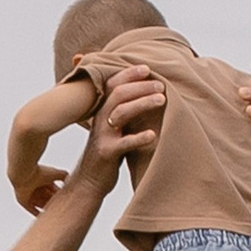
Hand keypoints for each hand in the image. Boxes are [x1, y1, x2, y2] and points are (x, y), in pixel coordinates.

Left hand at [10, 163, 68, 212]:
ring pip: (40, 205)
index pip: (53, 190)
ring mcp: (29, 195)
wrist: (24, 175)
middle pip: (47, 198)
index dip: (59, 195)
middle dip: (54, 203)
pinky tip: (44, 219)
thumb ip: (64, 176)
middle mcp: (36, 187)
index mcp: (42, 180)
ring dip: (47, 209)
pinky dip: (38, 214)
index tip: (67, 200)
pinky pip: (31, 210)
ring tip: (56, 215)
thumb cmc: (38, 172)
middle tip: (62, 209)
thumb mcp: (55, 173)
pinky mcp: (23, 201)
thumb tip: (70, 180)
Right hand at [73, 64, 163, 190]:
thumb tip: (145, 97)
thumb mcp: (112, 129)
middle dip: (140, 86)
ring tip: (161, 99)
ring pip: (121, 113)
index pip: (113, 85)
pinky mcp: (107, 154)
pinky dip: (139, 138)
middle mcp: (101, 120)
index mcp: (102, 112)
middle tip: (161, 85)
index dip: (128, 74)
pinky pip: (124, 143)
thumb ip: (122, 113)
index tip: (147, 68)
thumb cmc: (107, 153)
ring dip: (142, 103)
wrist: (88, 182)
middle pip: (118, 94)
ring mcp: (103, 136)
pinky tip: (152, 134)